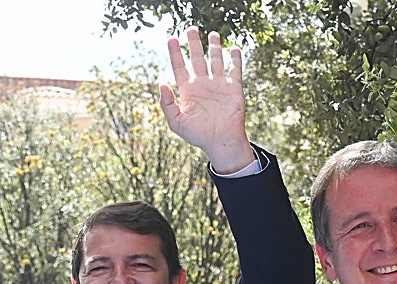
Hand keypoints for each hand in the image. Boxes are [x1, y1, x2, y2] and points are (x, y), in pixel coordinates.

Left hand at [159, 27, 254, 172]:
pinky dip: (235, 59)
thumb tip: (161, 85)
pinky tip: (233, 49)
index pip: (180, 67)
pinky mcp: (233, 88)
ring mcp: (218, 85)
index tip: (171, 39)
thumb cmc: (197, 135)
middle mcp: (203, 84)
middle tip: (191, 29)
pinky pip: (234, 70)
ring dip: (215, 47)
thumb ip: (167, 104)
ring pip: (216, 61)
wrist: (220, 141)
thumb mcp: (176, 122)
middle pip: (197, 59)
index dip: (175, 53)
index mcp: (188, 90)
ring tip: (213, 34)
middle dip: (194, 44)